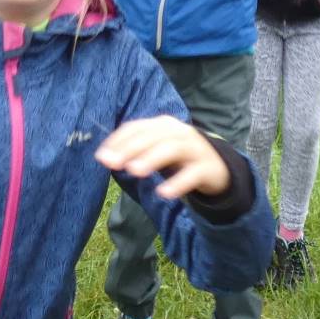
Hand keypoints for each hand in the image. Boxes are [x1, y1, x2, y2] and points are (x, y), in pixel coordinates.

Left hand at [95, 116, 229, 199]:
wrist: (218, 168)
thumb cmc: (179, 159)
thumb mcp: (157, 150)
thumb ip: (134, 152)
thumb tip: (106, 158)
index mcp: (163, 125)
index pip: (137, 128)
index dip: (118, 141)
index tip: (101, 157)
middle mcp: (179, 132)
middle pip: (152, 137)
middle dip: (130, 149)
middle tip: (112, 163)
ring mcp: (194, 148)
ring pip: (171, 149)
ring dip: (152, 159)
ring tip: (135, 172)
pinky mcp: (206, 167)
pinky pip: (192, 174)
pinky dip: (178, 183)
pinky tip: (163, 193)